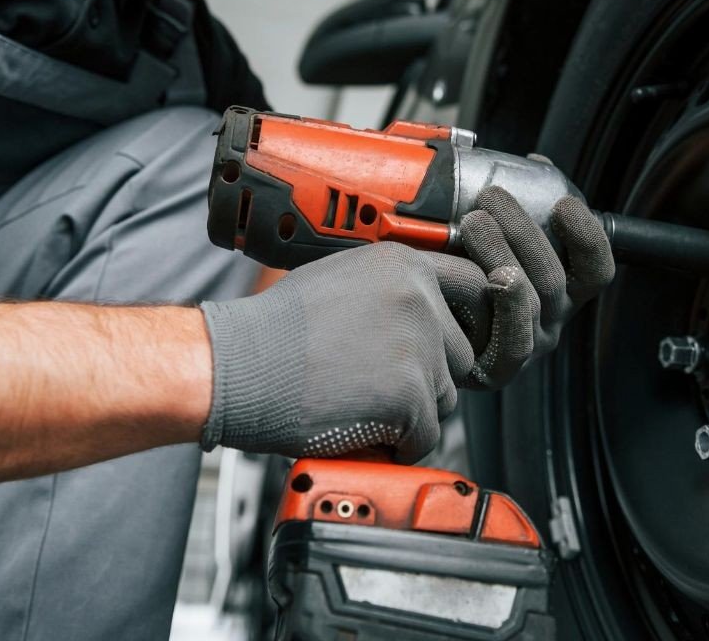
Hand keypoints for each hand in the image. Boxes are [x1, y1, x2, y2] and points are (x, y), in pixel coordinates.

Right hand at [199, 243, 478, 462]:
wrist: (236, 368)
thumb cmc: (275, 333)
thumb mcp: (342, 281)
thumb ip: (391, 293)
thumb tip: (428, 318)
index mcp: (405, 264)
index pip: (471, 289)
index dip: (457, 325)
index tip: (442, 347)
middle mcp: (419, 297)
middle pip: (458, 354)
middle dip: (426, 377)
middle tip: (377, 384)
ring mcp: (419, 344)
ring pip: (445, 396)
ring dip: (412, 412)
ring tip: (360, 405)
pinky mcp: (411, 392)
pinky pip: (427, 434)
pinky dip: (399, 445)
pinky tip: (362, 431)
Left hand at [455, 185, 615, 388]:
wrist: (419, 329)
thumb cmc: (459, 279)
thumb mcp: (494, 239)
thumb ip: (521, 207)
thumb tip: (535, 165)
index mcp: (560, 288)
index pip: (594, 266)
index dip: (587, 235)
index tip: (563, 204)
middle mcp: (549, 317)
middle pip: (555, 275)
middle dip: (523, 229)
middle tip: (490, 197)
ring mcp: (525, 343)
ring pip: (532, 299)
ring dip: (504, 253)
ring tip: (473, 223)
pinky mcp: (497, 369)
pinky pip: (515, 343)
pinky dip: (509, 307)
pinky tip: (493, 279)